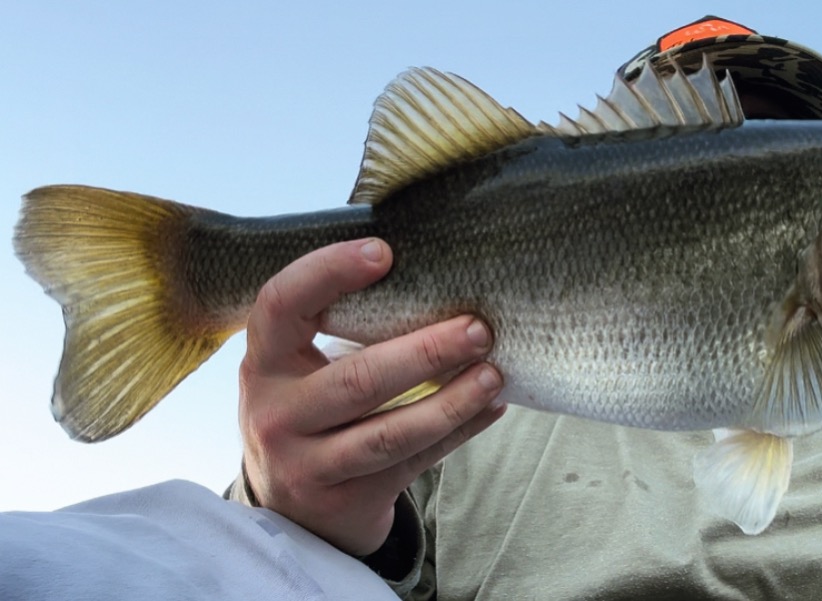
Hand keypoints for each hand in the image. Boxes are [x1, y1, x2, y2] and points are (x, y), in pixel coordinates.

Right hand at [239, 238, 505, 554]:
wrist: (292, 508)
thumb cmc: (311, 413)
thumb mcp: (300, 371)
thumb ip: (339, 330)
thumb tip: (433, 279)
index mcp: (263, 363)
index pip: (281, 305)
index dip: (326, 272)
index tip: (383, 253)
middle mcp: (276, 414)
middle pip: (356, 379)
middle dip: (425, 352)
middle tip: (477, 328)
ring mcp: (307, 464)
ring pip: (389, 433)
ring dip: (451, 401)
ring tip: (493, 374)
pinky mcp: (345, 501)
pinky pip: (412, 462)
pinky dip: (458, 432)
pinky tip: (491, 408)